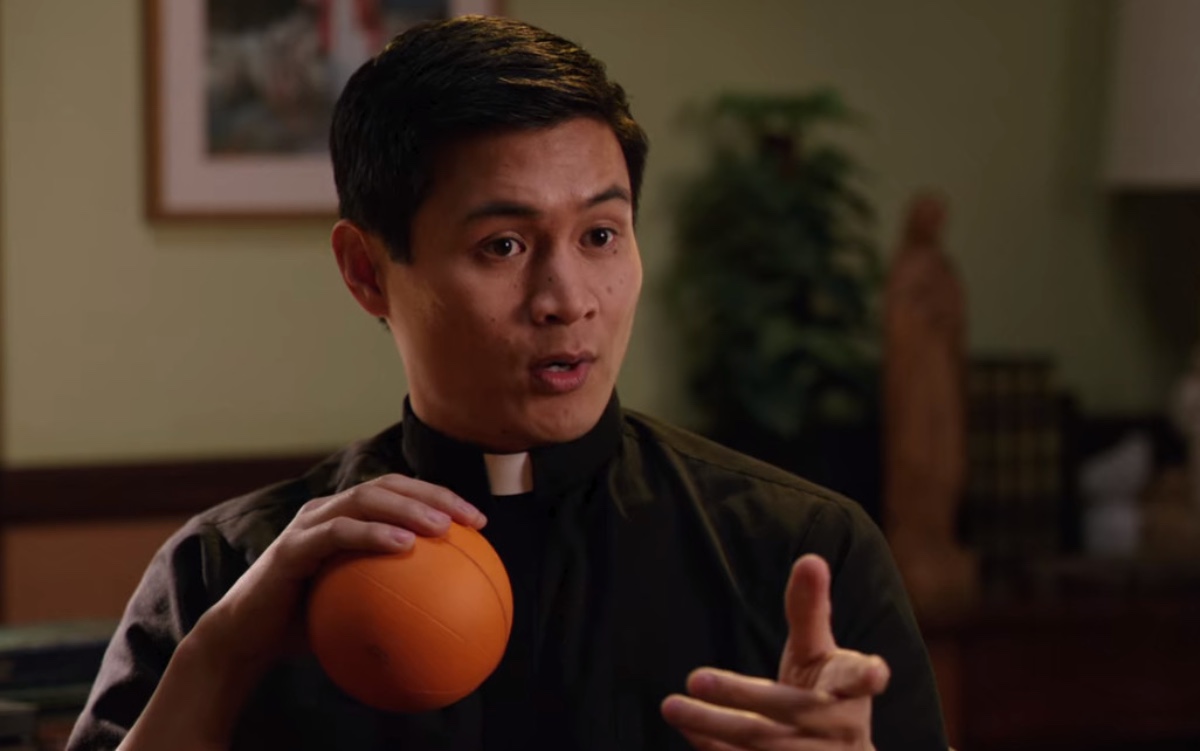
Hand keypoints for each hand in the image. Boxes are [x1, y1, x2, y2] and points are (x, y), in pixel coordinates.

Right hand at [196, 473, 485, 673]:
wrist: (247, 639)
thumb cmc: (306, 625)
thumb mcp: (358, 608)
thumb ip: (394, 598)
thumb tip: (449, 614)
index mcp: (345, 517)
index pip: (399, 493)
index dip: (439, 497)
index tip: (479, 520)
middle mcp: (327, 510)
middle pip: (389, 485)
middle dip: (433, 495)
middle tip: (472, 518)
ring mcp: (308, 524)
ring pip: (366, 499)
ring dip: (409, 508)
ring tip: (442, 526)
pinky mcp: (292, 546)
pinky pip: (338, 534)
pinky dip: (373, 534)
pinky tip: (405, 546)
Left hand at [661, 555, 889, 749]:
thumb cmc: (824, 693)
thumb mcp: (820, 653)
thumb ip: (809, 611)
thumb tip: (811, 559)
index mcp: (848, 690)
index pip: (858, 679)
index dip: (867, 675)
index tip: (875, 673)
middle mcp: (836, 729)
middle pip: (787, 710)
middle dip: (740, 696)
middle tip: (695, 678)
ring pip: (761, 745)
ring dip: (713, 727)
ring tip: (672, 705)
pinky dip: (713, 750)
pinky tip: (687, 728)